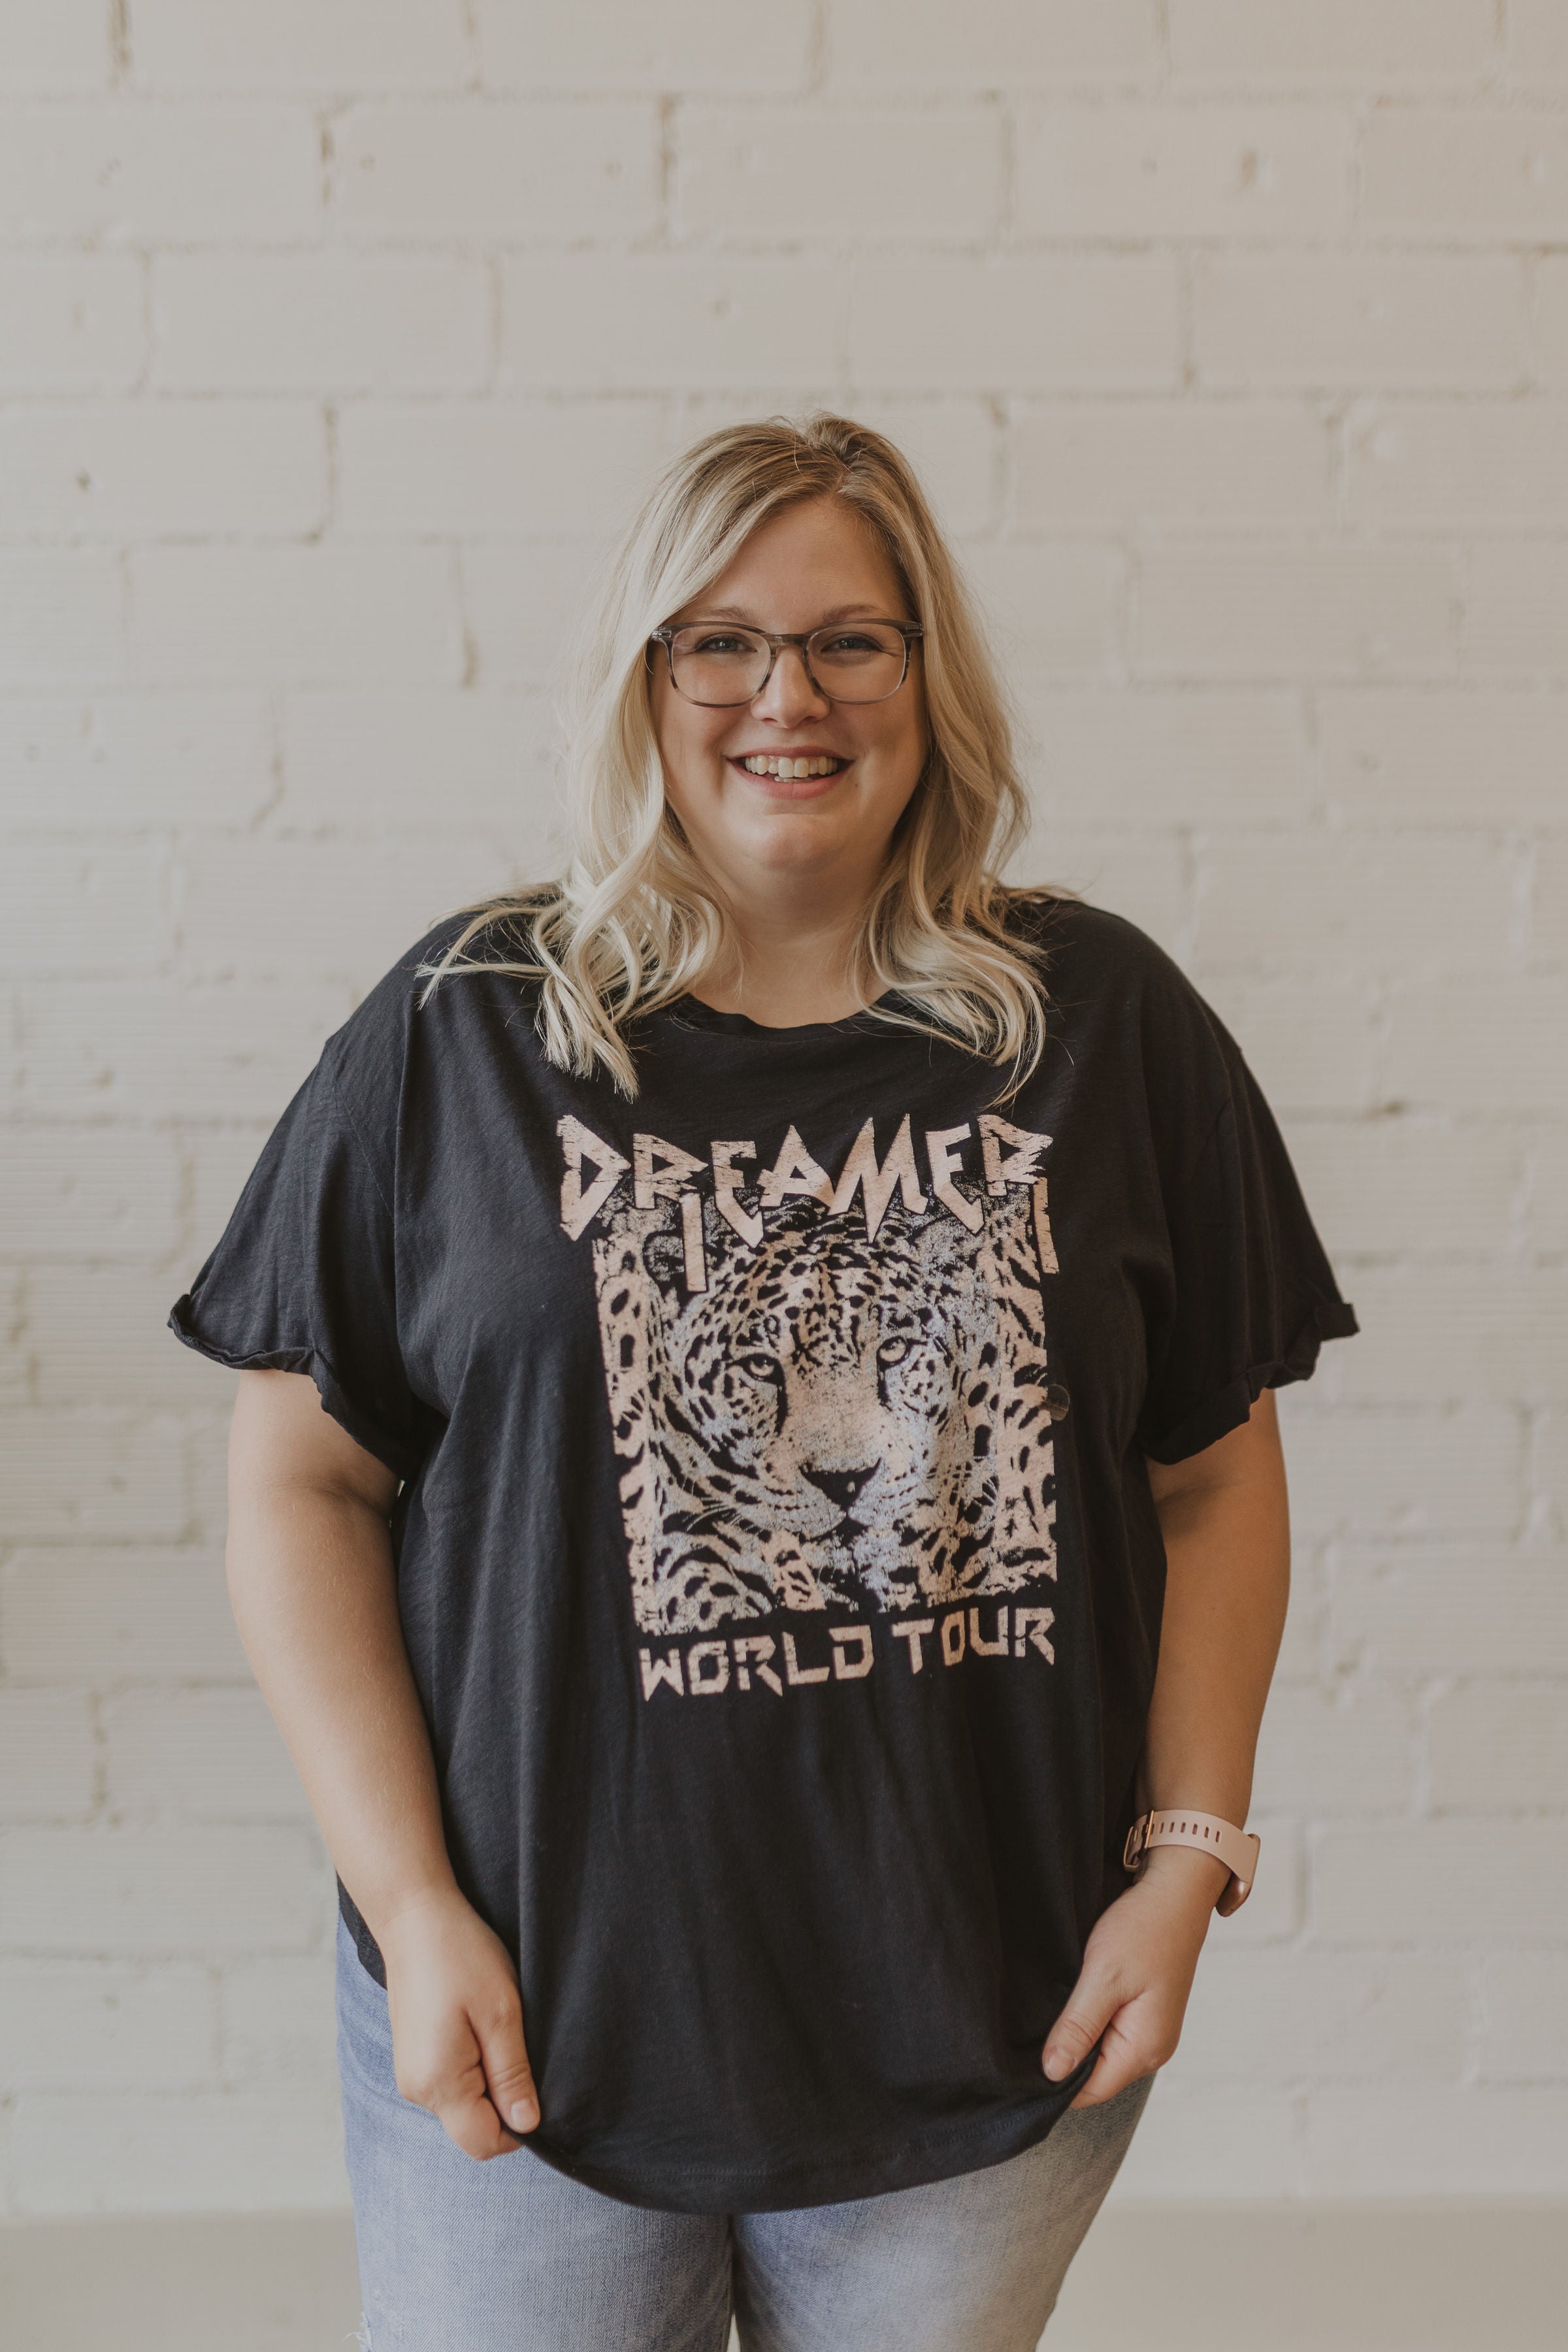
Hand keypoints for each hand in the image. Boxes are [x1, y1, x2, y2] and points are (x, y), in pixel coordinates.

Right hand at [376, 1885, 539, 2160]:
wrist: (414, 1916)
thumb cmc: (461, 1956)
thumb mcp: (501, 2013)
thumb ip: (513, 2075)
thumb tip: (528, 2125)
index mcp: (437, 2084)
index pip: (485, 2143)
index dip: (519, 2125)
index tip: (536, 2079)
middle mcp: (417, 2089)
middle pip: (474, 2126)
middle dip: (505, 2098)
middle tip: (517, 2042)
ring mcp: (411, 2074)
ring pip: (464, 2104)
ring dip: (490, 2078)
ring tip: (497, 2026)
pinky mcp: (413, 2057)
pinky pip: (452, 2082)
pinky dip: (474, 2065)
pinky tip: (479, 2022)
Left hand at [1041, 1846, 1227, 2108]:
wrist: (1175, 1893)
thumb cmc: (1144, 1929)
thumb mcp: (1104, 1976)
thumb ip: (1079, 2027)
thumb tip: (1053, 2073)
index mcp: (1145, 2049)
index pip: (1090, 2091)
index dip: (1054, 2082)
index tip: (1021, 2062)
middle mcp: (1152, 2050)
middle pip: (1095, 2076)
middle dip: (1063, 2059)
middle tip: (1027, 2032)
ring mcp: (1151, 2033)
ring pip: (1100, 2054)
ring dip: (1075, 2038)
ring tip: (1047, 2013)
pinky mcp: (1146, 2014)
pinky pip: (1110, 2034)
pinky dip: (1088, 2023)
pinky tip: (1071, 2002)